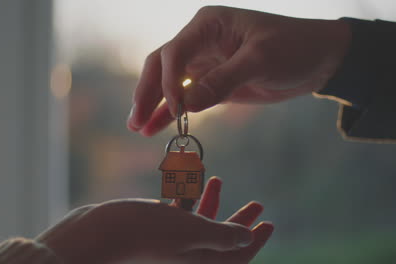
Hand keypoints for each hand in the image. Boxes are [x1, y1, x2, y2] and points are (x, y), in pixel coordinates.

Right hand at [36, 177, 272, 263]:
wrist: (96, 234)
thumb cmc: (145, 233)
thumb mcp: (191, 233)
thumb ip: (221, 236)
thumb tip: (246, 240)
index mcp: (200, 262)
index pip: (237, 255)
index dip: (255, 240)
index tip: (268, 223)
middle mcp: (186, 256)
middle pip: (221, 239)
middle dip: (239, 219)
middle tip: (257, 204)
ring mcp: (168, 243)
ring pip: (198, 222)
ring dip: (211, 200)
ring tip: (217, 178)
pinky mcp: (152, 229)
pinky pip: (176, 212)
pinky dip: (184, 194)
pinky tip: (188, 176)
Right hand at [127, 6, 349, 135]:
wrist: (318, 59)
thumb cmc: (294, 48)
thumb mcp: (261, 59)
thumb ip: (223, 80)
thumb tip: (186, 105)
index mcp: (208, 25)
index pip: (175, 52)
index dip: (168, 81)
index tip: (174, 109)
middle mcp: (200, 41)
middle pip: (161, 66)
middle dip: (147, 93)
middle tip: (135, 121)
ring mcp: (204, 63)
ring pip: (168, 84)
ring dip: (153, 105)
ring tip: (137, 127)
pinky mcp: (212, 82)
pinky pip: (185, 98)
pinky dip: (171, 112)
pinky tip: (157, 127)